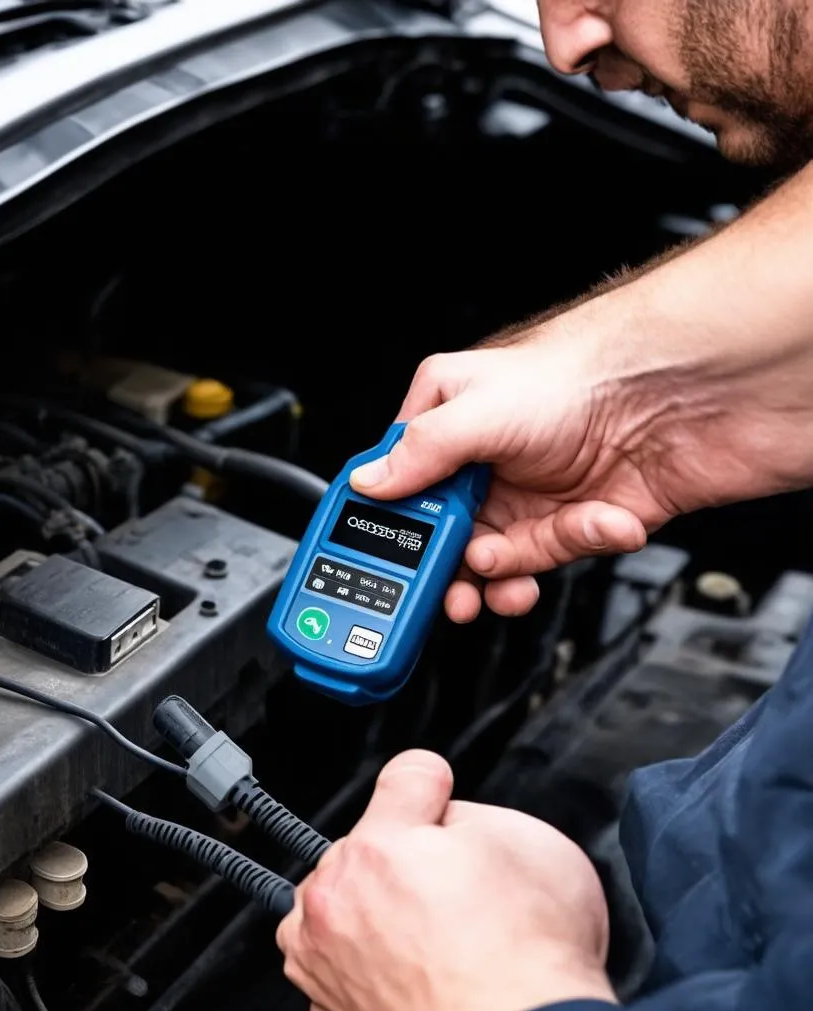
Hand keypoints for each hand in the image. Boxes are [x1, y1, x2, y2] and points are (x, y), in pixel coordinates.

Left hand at [277, 750, 616, 1010]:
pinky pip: (343, 956)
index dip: (436, 787)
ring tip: (432, 936)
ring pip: (344, 897)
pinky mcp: (327, 1007)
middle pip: (369, 842)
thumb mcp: (530, 844)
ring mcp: (323, 959)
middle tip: (456, 893)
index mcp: (378, 848)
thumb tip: (443, 819)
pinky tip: (416, 971)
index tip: (443, 798)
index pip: (403, 777)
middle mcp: (335, 900)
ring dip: (374, 903)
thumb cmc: (532, 967)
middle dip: (405, 854)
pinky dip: (370, 958)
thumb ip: (466, 811)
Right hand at [351, 310, 812, 621]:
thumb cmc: (583, 375)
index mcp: (448, 420)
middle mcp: (484, 460)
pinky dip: (572, 545)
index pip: (398, 481)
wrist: (684, 394)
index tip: (384, 562)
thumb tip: (369, 483)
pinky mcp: (573, 521)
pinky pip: (553, 555)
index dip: (389, 526)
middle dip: (448, 568)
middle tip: (450, 592)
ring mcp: (528, 493)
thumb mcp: (479, 410)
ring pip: (495, 558)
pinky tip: (592, 521)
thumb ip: (419, 453)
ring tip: (508, 571)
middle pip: (443, 533)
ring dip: (505, 570)